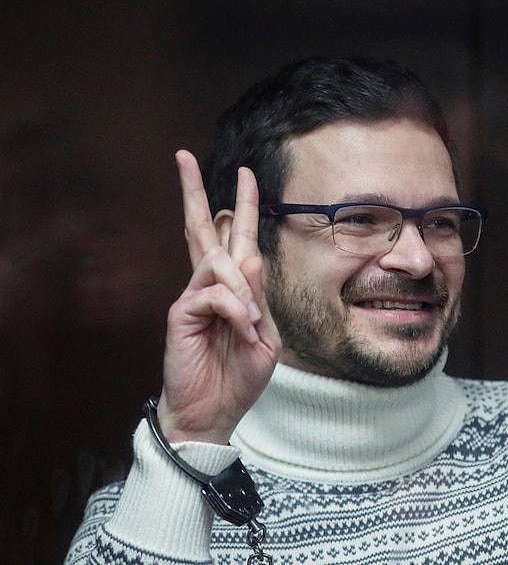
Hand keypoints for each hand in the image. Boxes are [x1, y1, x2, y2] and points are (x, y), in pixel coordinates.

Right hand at [158, 150, 281, 443]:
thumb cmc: (239, 376)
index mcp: (233, 289)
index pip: (234, 240)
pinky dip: (234, 310)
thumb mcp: (265, 336)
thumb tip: (248, 260)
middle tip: (182, 156)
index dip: (240, 207)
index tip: (244, 174)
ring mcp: (192, 297)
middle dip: (193, 191)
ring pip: (217, 261)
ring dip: (242, 290)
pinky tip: (240, 329)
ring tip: (250, 325)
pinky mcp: (180, 313)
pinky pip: (212, 294)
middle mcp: (209, 286)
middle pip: (199, 228)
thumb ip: (259, 298)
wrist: (214, 412)